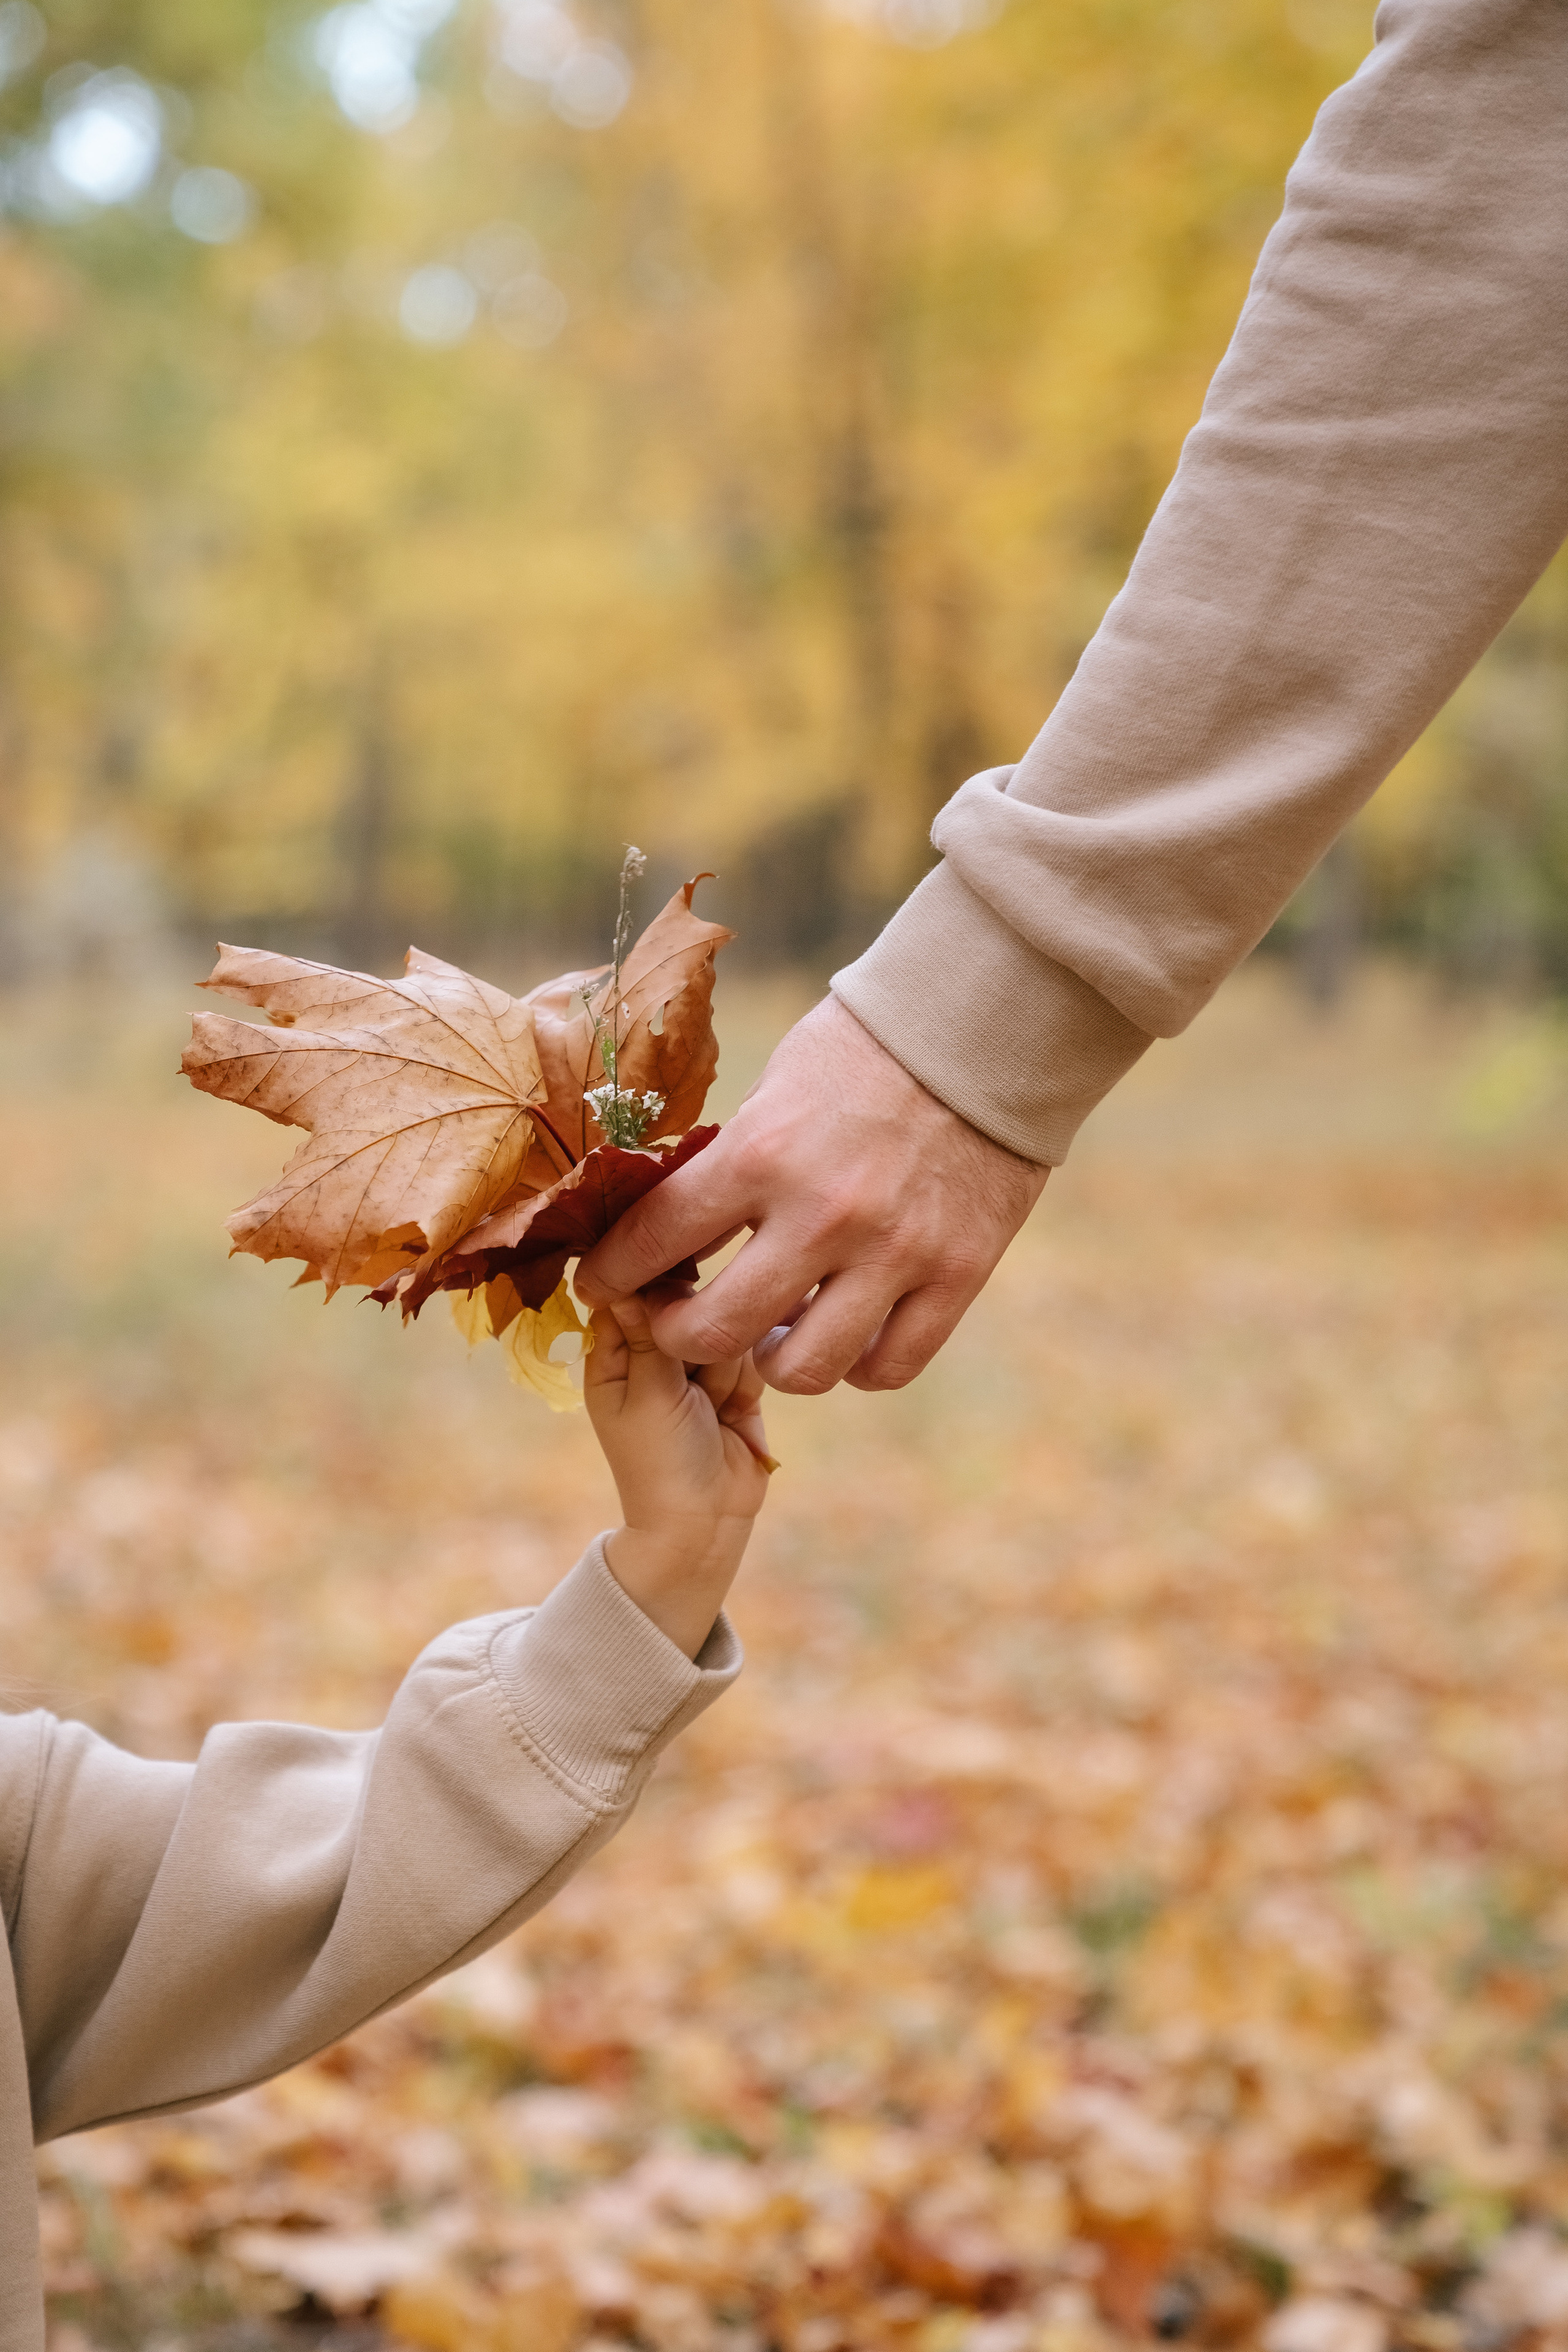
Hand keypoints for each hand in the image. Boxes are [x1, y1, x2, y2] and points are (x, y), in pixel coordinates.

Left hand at [577, 995, 1047, 1394]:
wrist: (987, 1026)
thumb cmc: (867, 1048)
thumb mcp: (777, 1087)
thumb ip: (732, 1160)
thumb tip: (676, 1222)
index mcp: (764, 1153)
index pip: (657, 1239)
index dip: (613, 1273)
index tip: (602, 1283)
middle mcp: (824, 1214)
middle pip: (717, 1330)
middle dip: (679, 1335)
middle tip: (681, 1322)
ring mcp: (896, 1252)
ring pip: (804, 1369)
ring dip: (773, 1358)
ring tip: (775, 1330)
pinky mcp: (957, 1273)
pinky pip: (887, 1366)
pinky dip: (857, 1364)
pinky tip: (846, 1333)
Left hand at [584, 1294, 773, 1658]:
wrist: (705, 1524)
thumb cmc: (659, 1462)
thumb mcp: (647, 1392)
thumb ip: (648, 1331)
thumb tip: (626, 1273)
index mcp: (614, 1353)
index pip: (631, 1292)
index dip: (656, 1294)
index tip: (673, 1312)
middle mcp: (655, 1352)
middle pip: (687, 1303)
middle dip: (699, 1339)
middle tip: (690, 1385)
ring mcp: (698, 1365)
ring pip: (726, 1324)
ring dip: (724, 1368)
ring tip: (712, 1410)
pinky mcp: (738, 1379)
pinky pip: (752, 1352)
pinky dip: (746, 1381)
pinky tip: (735, 1412)